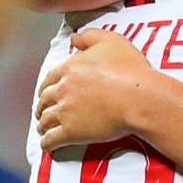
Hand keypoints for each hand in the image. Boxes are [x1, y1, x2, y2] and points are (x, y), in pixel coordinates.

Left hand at [36, 30, 154, 152]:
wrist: (140, 98)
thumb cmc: (130, 70)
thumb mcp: (112, 41)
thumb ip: (90, 37)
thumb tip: (74, 39)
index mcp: (70, 68)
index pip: (50, 78)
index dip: (47, 87)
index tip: (47, 92)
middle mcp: (63, 89)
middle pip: (44, 99)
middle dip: (42, 106)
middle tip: (44, 110)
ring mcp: (65, 111)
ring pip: (45, 120)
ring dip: (42, 125)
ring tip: (43, 129)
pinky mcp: (71, 131)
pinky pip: (52, 139)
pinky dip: (47, 143)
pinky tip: (48, 145)